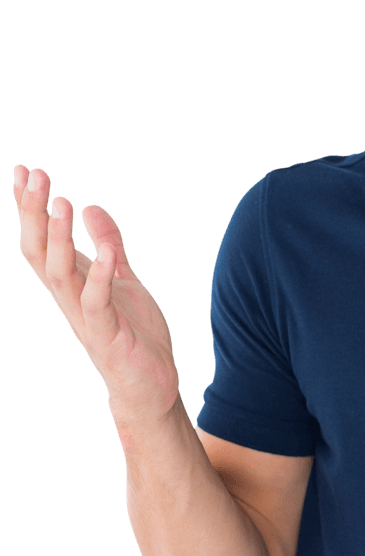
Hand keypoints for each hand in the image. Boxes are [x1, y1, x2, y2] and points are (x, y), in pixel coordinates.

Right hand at [14, 165, 178, 424]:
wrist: (149, 384)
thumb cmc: (133, 333)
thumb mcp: (124, 279)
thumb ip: (109, 244)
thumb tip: (92, 208)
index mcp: (72, 283)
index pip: (40, 240)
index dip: (30, 208)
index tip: (24, 171)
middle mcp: (70, 298)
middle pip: (39, 251)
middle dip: (33, 213)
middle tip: (33, 175)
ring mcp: (86, 318)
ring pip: (59, 275)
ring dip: (60, 240)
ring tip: (63, 204)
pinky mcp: (107, 336)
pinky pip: (97, 305)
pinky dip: (101, 279)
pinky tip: (109, 255)